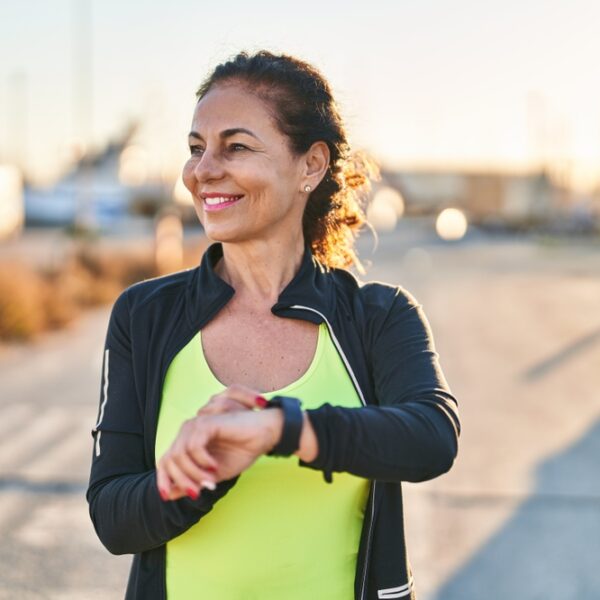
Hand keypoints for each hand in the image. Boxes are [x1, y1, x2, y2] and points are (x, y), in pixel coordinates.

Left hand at [156, 385, 272, 500]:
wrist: (264, 436)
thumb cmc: (241, 451)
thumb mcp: (213, 474)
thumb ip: (192, 481)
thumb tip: (169, 494)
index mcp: (188, 442)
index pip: (164, 460)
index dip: (163, 479)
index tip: (168, 497)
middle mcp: (188, 431)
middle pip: (169, 460)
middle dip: (182, 480)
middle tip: (198, 492)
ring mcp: (196, 425)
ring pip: (179, 455)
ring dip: (193, 473)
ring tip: (211, 481)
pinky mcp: (207, 423)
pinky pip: (193, 447)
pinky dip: (201, 461)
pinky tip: (214, 467)